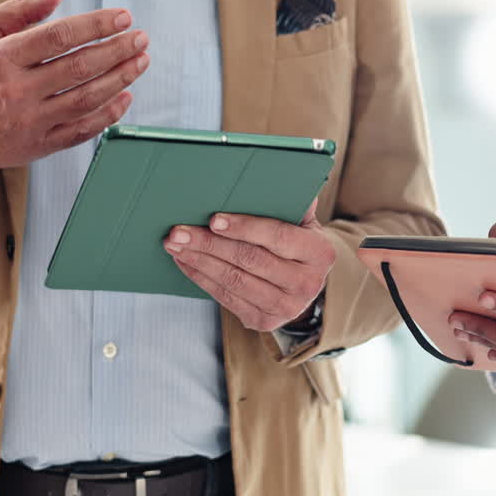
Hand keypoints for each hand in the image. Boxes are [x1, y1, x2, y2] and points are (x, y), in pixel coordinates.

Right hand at [0, 0, 149, 193]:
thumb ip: (20, 9)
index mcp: (4, 57)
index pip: (59, 36)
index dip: (96, 25)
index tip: (122, 18)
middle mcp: (17, 90)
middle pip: (79, 67)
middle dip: (117, 50)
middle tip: (140, 39)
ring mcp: (30, 120)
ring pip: (86, 98)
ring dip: (120, 79)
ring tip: (140, 62)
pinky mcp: (40, 145)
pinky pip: (82, 130)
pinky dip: (109, 115)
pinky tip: (125, 97)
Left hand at [163, 203, 336, 331]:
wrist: (304, 282)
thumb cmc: (297, 242)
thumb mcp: (303, 220)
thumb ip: (290, 201)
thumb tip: (268, 175)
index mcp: (320, 253)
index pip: (278, 237)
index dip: (244, 227)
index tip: (214, 219)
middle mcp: (307, 284)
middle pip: (250, 260)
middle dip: (209, 244)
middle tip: (179, 231)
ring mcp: (285, 307)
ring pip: (233, 280)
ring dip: (199, 261)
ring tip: (175, 244)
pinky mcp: (263, 321)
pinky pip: (225, 297)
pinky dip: (200, 277)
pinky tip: (185, 261)